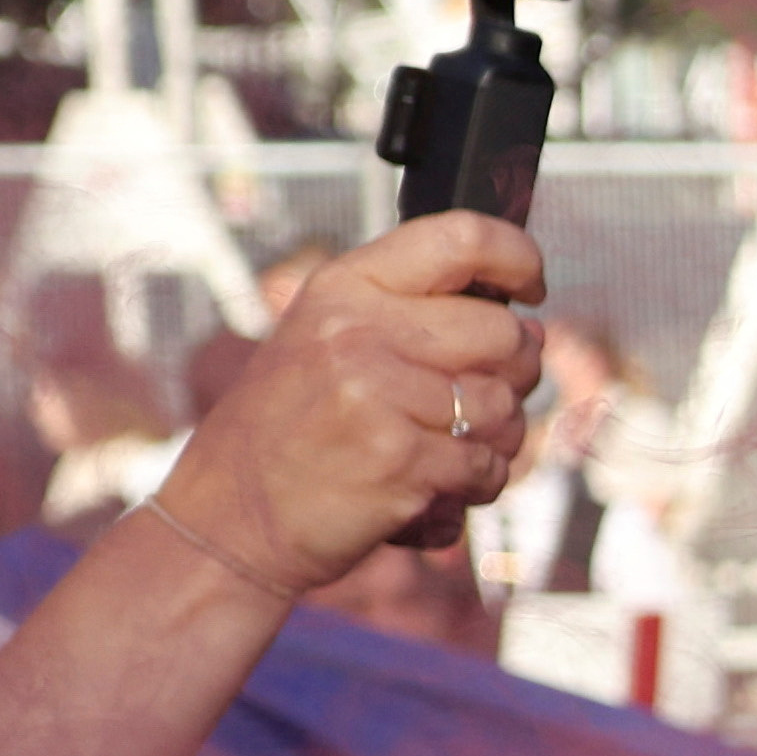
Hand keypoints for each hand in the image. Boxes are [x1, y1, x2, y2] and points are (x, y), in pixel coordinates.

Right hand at [157, 216, 546, 594]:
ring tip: (454, 448)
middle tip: (486, 397)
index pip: (461, 237)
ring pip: (504, 406)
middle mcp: (359, 332)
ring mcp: (378, 396)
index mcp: (344, 288)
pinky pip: (487, 465)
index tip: (530, 286)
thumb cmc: (286, 432)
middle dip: (516, 371)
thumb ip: (406, 314)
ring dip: (499, 438)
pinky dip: (478, 482)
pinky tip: (441, 487)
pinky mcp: (400, 461)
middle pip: (504, 333)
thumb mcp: (322, 339)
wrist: (226, 518)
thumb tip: (523, 319)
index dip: (517, 256)